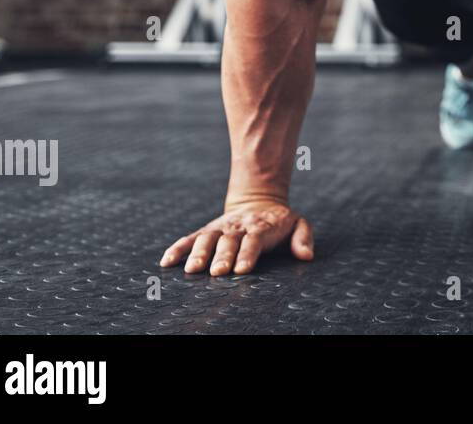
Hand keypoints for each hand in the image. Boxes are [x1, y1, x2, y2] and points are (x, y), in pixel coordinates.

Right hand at [160, 199, 313, 275]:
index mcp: (260, 227)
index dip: (248, 254)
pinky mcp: (207, 231)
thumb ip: (303, 237)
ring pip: (207, 239)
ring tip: (191, 269)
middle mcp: (238, 228)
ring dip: (198, 253)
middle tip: (218, 272)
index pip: (254, 241)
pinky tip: (166, 261)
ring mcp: (220, 229)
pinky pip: (190, 238)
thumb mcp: (297, 223)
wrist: (258, 201)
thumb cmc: (279, 221)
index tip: (242, 269)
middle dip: (222, 256)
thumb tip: (306, 255)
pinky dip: (177, 248)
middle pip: (228, 242)